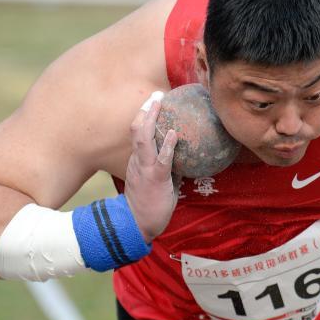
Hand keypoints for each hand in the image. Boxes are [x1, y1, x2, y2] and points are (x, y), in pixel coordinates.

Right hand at [123, 93, 177, 241]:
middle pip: (137, 129)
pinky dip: (166, 145)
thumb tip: (183, 163)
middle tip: (157, 95)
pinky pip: (161, 159)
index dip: (145, 117)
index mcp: (138, 161)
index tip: (154, 103)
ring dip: (151, 118)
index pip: (139, 134)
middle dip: (146, 110)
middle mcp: (138, 161)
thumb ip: (166, 171)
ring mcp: (145, 168)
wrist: (136, 224)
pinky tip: (173, 134)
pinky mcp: (155, 178)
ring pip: (143, 138)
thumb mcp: (156, 184)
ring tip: (159, 102)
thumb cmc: (148, 207)